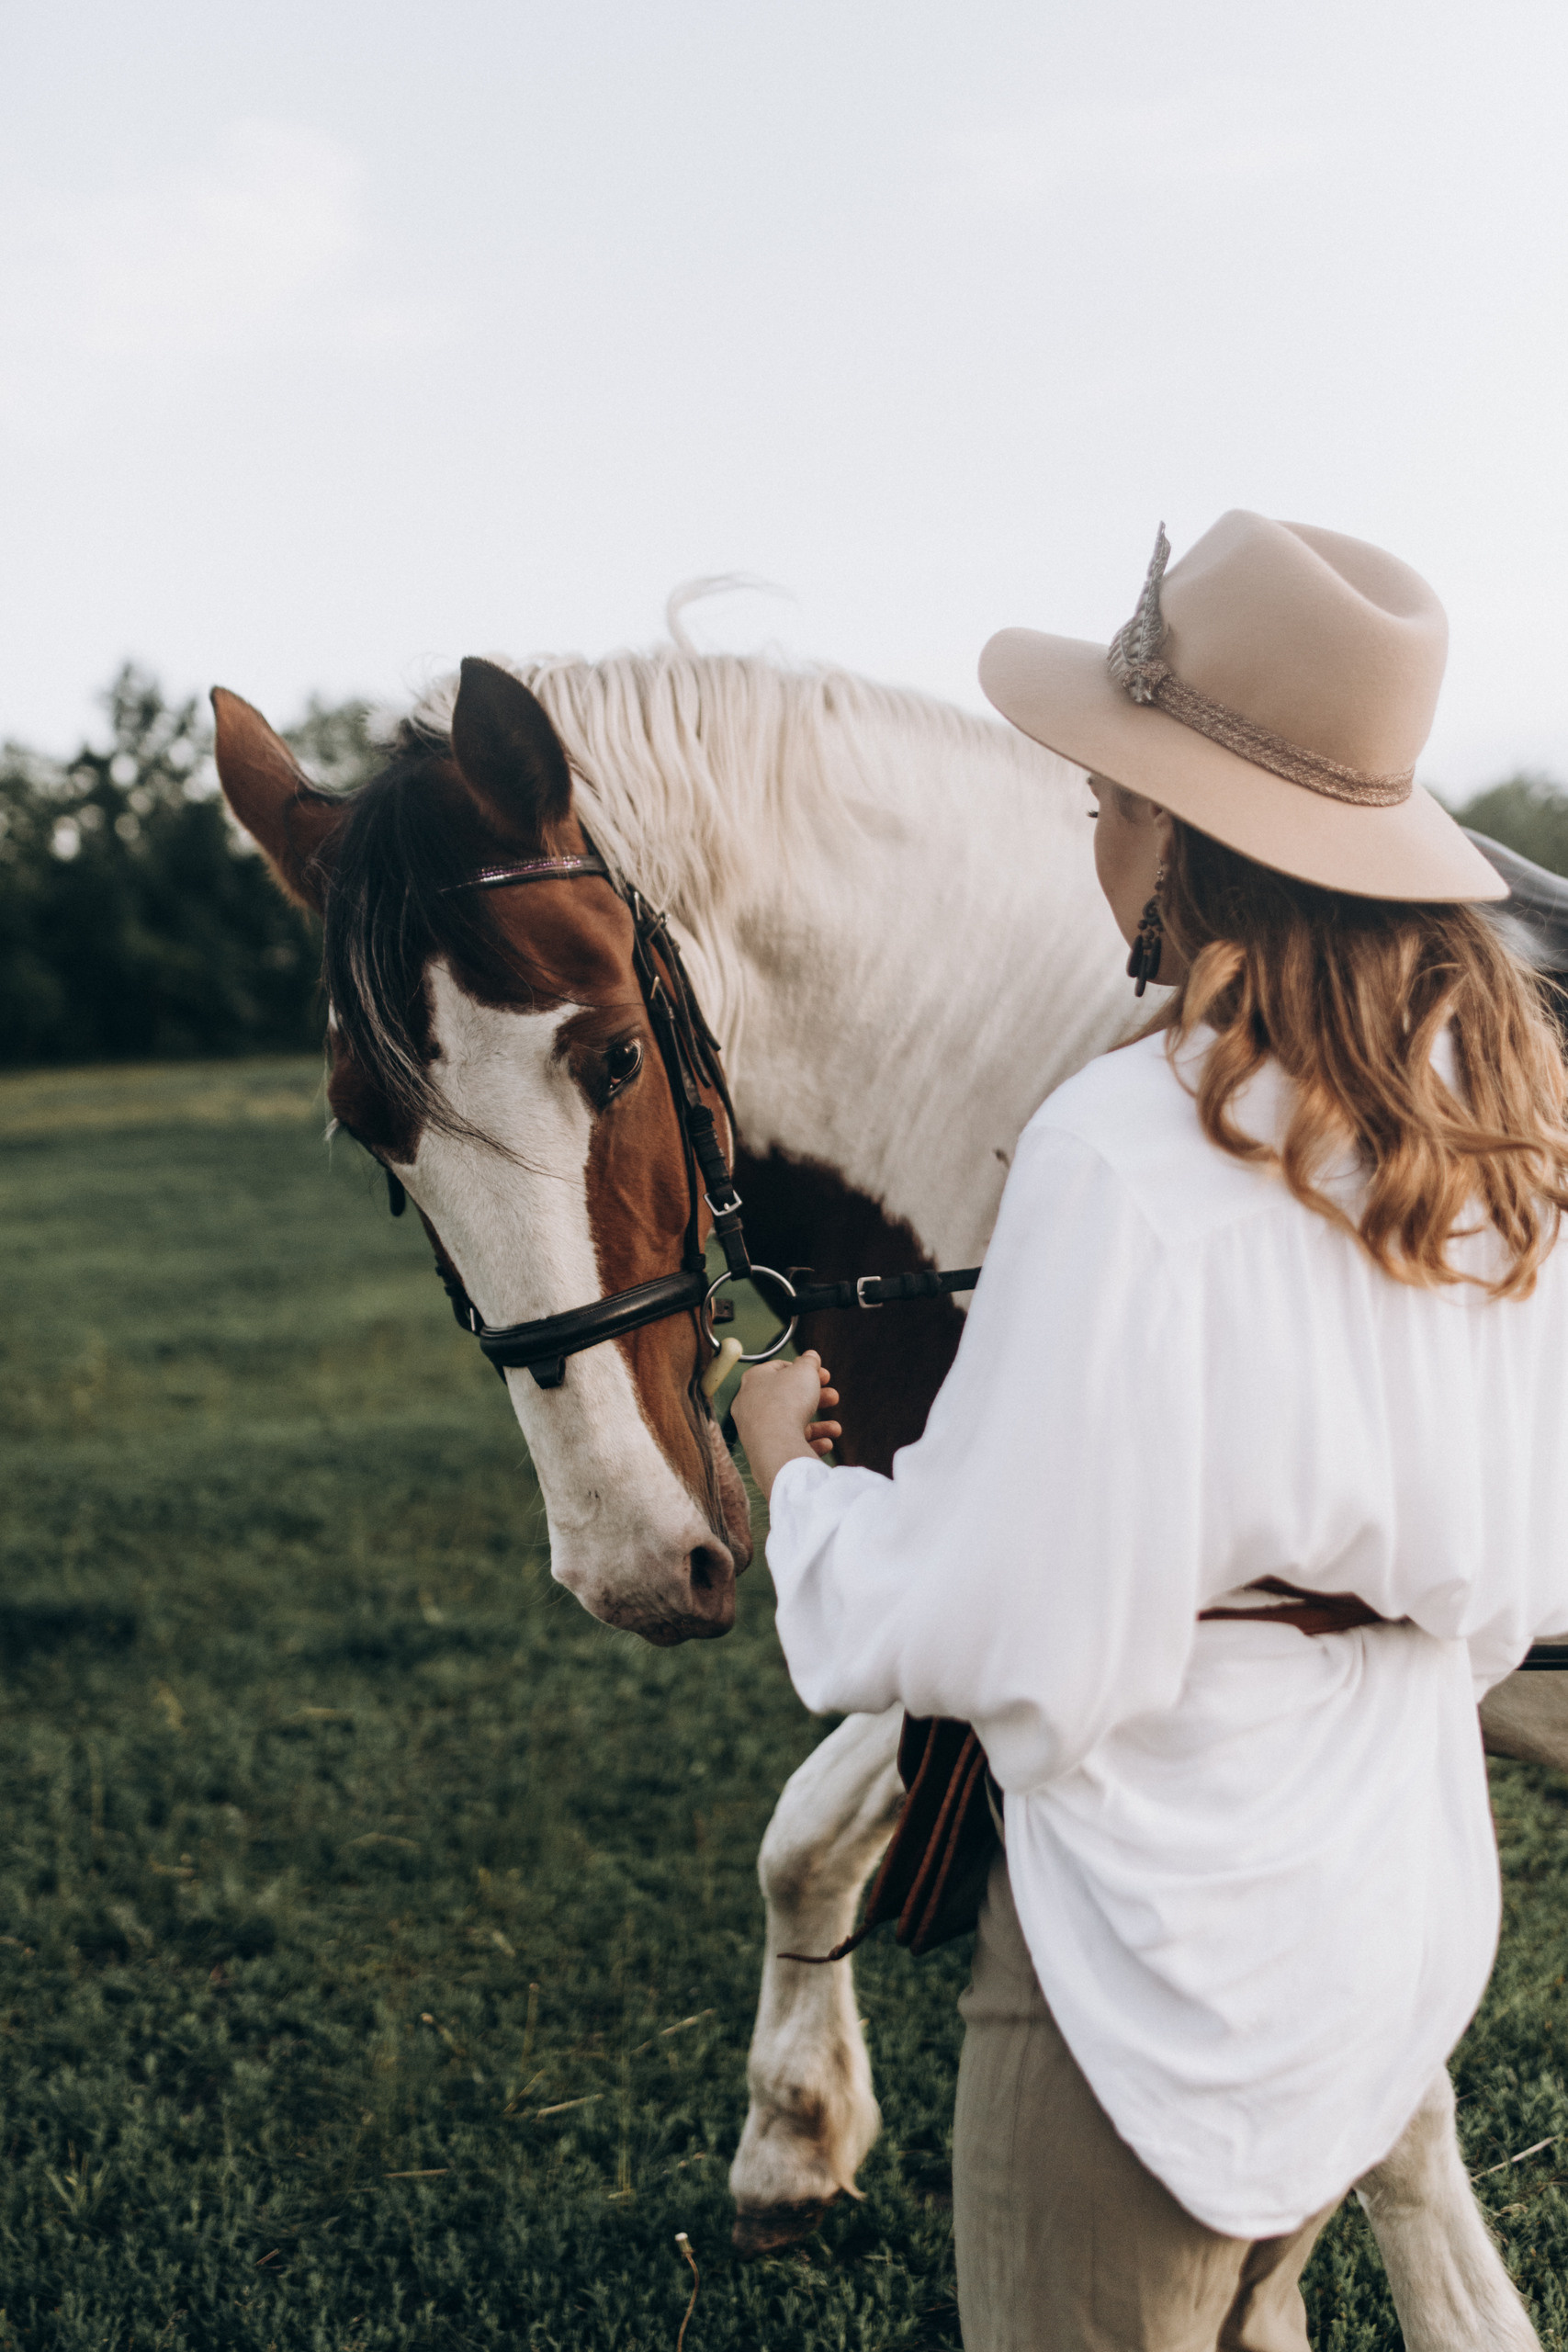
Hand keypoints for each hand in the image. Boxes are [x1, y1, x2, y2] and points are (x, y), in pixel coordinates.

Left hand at [730, 1351, 841, 1500]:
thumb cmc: (786, 1402)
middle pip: (788, 1397)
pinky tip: (826, 1443)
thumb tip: (811, 1356)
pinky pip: (788, 1444)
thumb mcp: (804, 1371)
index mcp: (755, 1379)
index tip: (822, 1373)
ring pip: (791, 1423)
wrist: (775, 1445)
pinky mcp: (763, 1450)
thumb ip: (809, 1362)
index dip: (804, 1369)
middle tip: (833, 1397)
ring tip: (835, 1429)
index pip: (779, 1368)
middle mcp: (750, 1403)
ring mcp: (755, 1429)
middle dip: (816, 1397)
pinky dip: (808, 1443)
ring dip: (818, 1425)